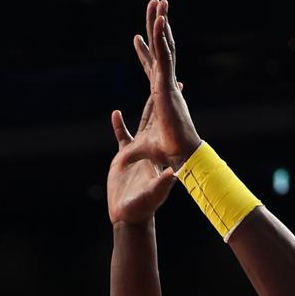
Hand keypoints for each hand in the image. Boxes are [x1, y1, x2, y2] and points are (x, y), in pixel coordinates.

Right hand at [107, 100, 177, 226]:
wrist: (129, 215)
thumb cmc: (143, 206)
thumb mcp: (153, 194)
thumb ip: (162, 183)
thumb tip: (173, 173)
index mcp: (158, 153)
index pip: (165, 124)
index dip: (171, 106)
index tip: (178, 88)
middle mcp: (150, 149)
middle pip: (156, 118)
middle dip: (163, 100)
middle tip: (170, 80)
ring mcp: (137, 152)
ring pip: (142, 123)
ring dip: (146, 107)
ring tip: (150, 89)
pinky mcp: (124, 158)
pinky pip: (122, 137)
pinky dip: (118, 125)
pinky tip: (116, 112)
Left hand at [131, 0, 201, 171]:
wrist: (180, 159)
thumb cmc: (165, 156)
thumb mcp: (138, 151)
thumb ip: (129, 153)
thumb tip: (120, 163)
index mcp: (160, 97)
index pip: (151, 70)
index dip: (145, 54)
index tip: (137, 38)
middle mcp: (165, 87)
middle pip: (160, 52)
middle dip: (156, 28)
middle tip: (155, 6)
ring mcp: (167, 85)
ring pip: (165, 48)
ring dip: (161, 25)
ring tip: (159, 3)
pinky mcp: (168, 87)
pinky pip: (165, 58)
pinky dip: (163, 39)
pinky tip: (161, 21)